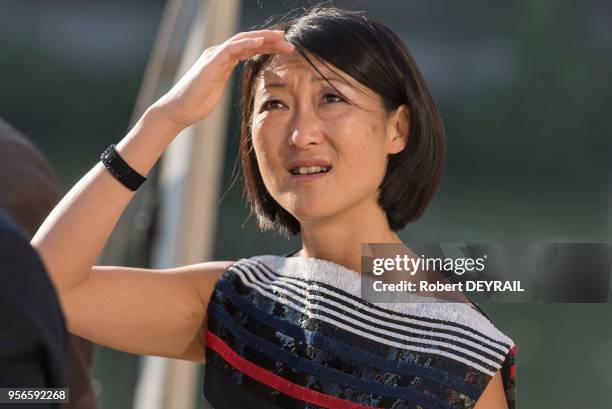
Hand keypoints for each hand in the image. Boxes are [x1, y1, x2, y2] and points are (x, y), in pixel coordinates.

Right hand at [153, 30, 294, 128]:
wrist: (179, 110)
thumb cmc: (197, 103)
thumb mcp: (217, 88)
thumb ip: (225, 80)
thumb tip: (234, 84)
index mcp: (222, 60)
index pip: (248, 48)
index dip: (266, 45)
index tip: (283, 47)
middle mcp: (218, 54)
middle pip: (248, 41)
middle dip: (269, 40)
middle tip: (288, 42)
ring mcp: (214, 56)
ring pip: (242, 40)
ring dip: (262, 38)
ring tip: (280, 39)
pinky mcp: (211, 62)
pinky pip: (231, 49)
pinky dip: (246, 44)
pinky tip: (260, 42)